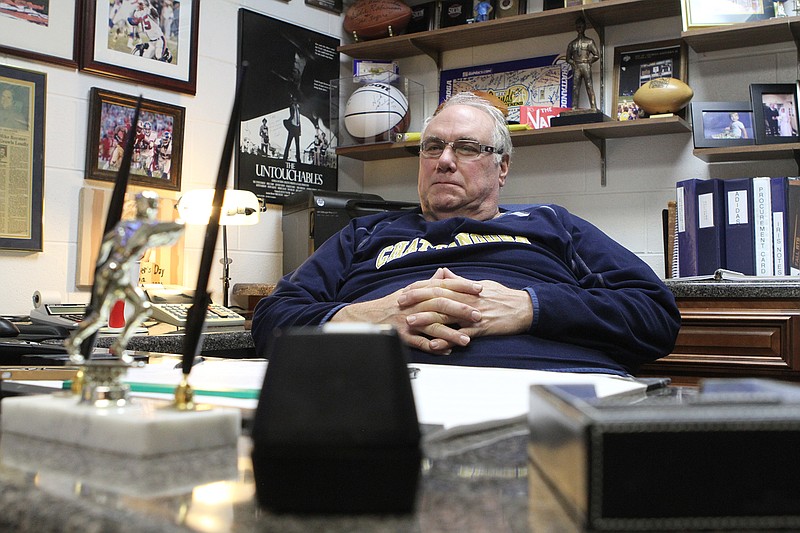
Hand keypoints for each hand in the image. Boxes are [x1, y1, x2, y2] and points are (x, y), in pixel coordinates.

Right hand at [329, 268, 482, 354]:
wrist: (370, 318)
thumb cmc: (392, 304)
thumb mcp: (410, 290)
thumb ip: (429, 283)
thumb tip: (444, 273)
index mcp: (419, 291)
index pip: (443, 285)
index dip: (462, 286)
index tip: (479, 288)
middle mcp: (415, 304)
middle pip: (440, 303)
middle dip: (460, 309)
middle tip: (477, 314)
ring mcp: (409, 320)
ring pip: (432, 325)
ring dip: (451, 332)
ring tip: (466, 339)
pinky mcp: (403, 336)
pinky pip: (421, 343)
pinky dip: (434, 347)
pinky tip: (448, 350)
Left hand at [400, 268, 533, 341]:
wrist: (524, 308)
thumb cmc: (502, 296)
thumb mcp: (480, 283)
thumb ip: (459, 281)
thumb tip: (443, 273)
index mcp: (466, 289)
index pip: (438, 286)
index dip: (420, 288)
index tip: (405, 291)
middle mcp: (467, 299)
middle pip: (438, 299)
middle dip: (417, 301)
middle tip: (400, 304)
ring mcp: (474, 314)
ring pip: (446, 316)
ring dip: (427, 319)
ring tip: (411, 323)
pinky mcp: (481, 328)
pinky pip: (461, 334)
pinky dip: (447, 340)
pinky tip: (434, 344)